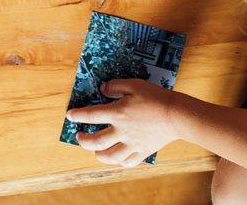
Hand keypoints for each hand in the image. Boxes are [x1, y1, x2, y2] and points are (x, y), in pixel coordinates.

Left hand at [68, 79, 184, 166]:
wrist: (177, 115)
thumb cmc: (156, 97)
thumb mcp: (134, 85)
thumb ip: (115, 86)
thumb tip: (102, 89)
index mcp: (117, 113)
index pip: (90, 116)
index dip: (77, 116)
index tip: (69, 116)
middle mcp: (121, 131)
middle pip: (95, 141)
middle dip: (83, 141)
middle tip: (78, 137)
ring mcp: (132, 144)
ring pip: (110, 156)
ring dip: (98, 154)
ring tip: (95, 151)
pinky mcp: (143, 151)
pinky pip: (128, 161)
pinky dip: (120, 161)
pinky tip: (117, 157)